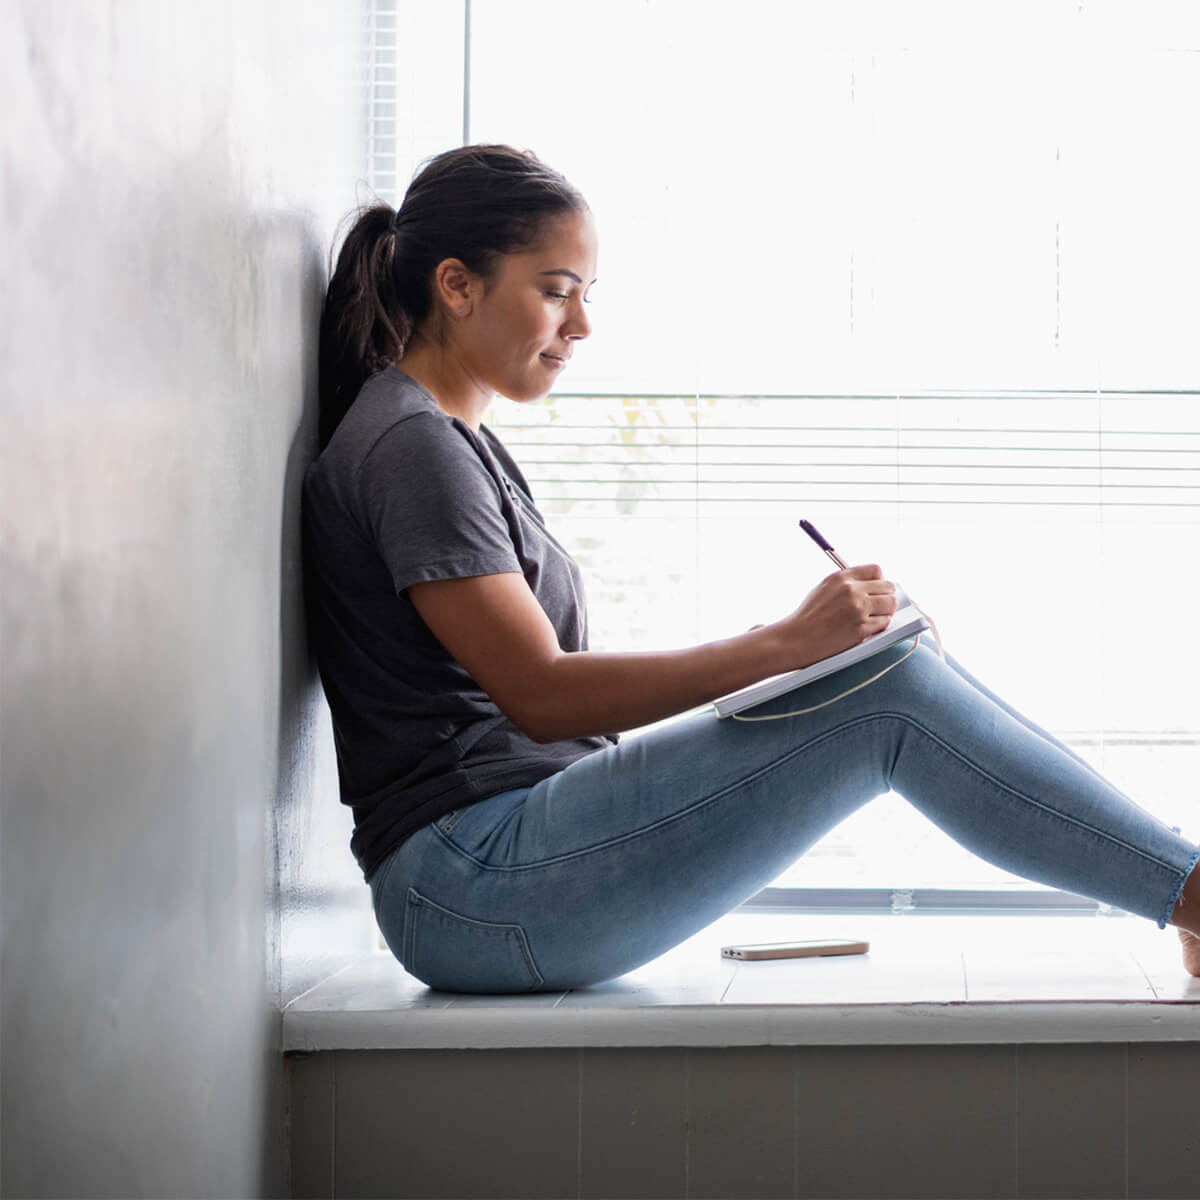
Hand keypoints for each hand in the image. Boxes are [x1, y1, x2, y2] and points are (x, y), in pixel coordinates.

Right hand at [776, 564, 897, 667]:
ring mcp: (858, 609)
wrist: (797, 638)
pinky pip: (884, 622)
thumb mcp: (824, 588)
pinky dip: (880, 625)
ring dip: (886, 611)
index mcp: (841, 578)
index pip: (876, 570)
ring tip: (876, 616)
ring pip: (890, 604)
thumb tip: (870, 583)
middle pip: (888, 586)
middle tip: (880, 605)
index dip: (880, 580)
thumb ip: (846, 582)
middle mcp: (851, 591)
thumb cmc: (808, 616)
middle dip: (886, 596)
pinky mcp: (861, 628)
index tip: (877, 589)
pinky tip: (868, 626)